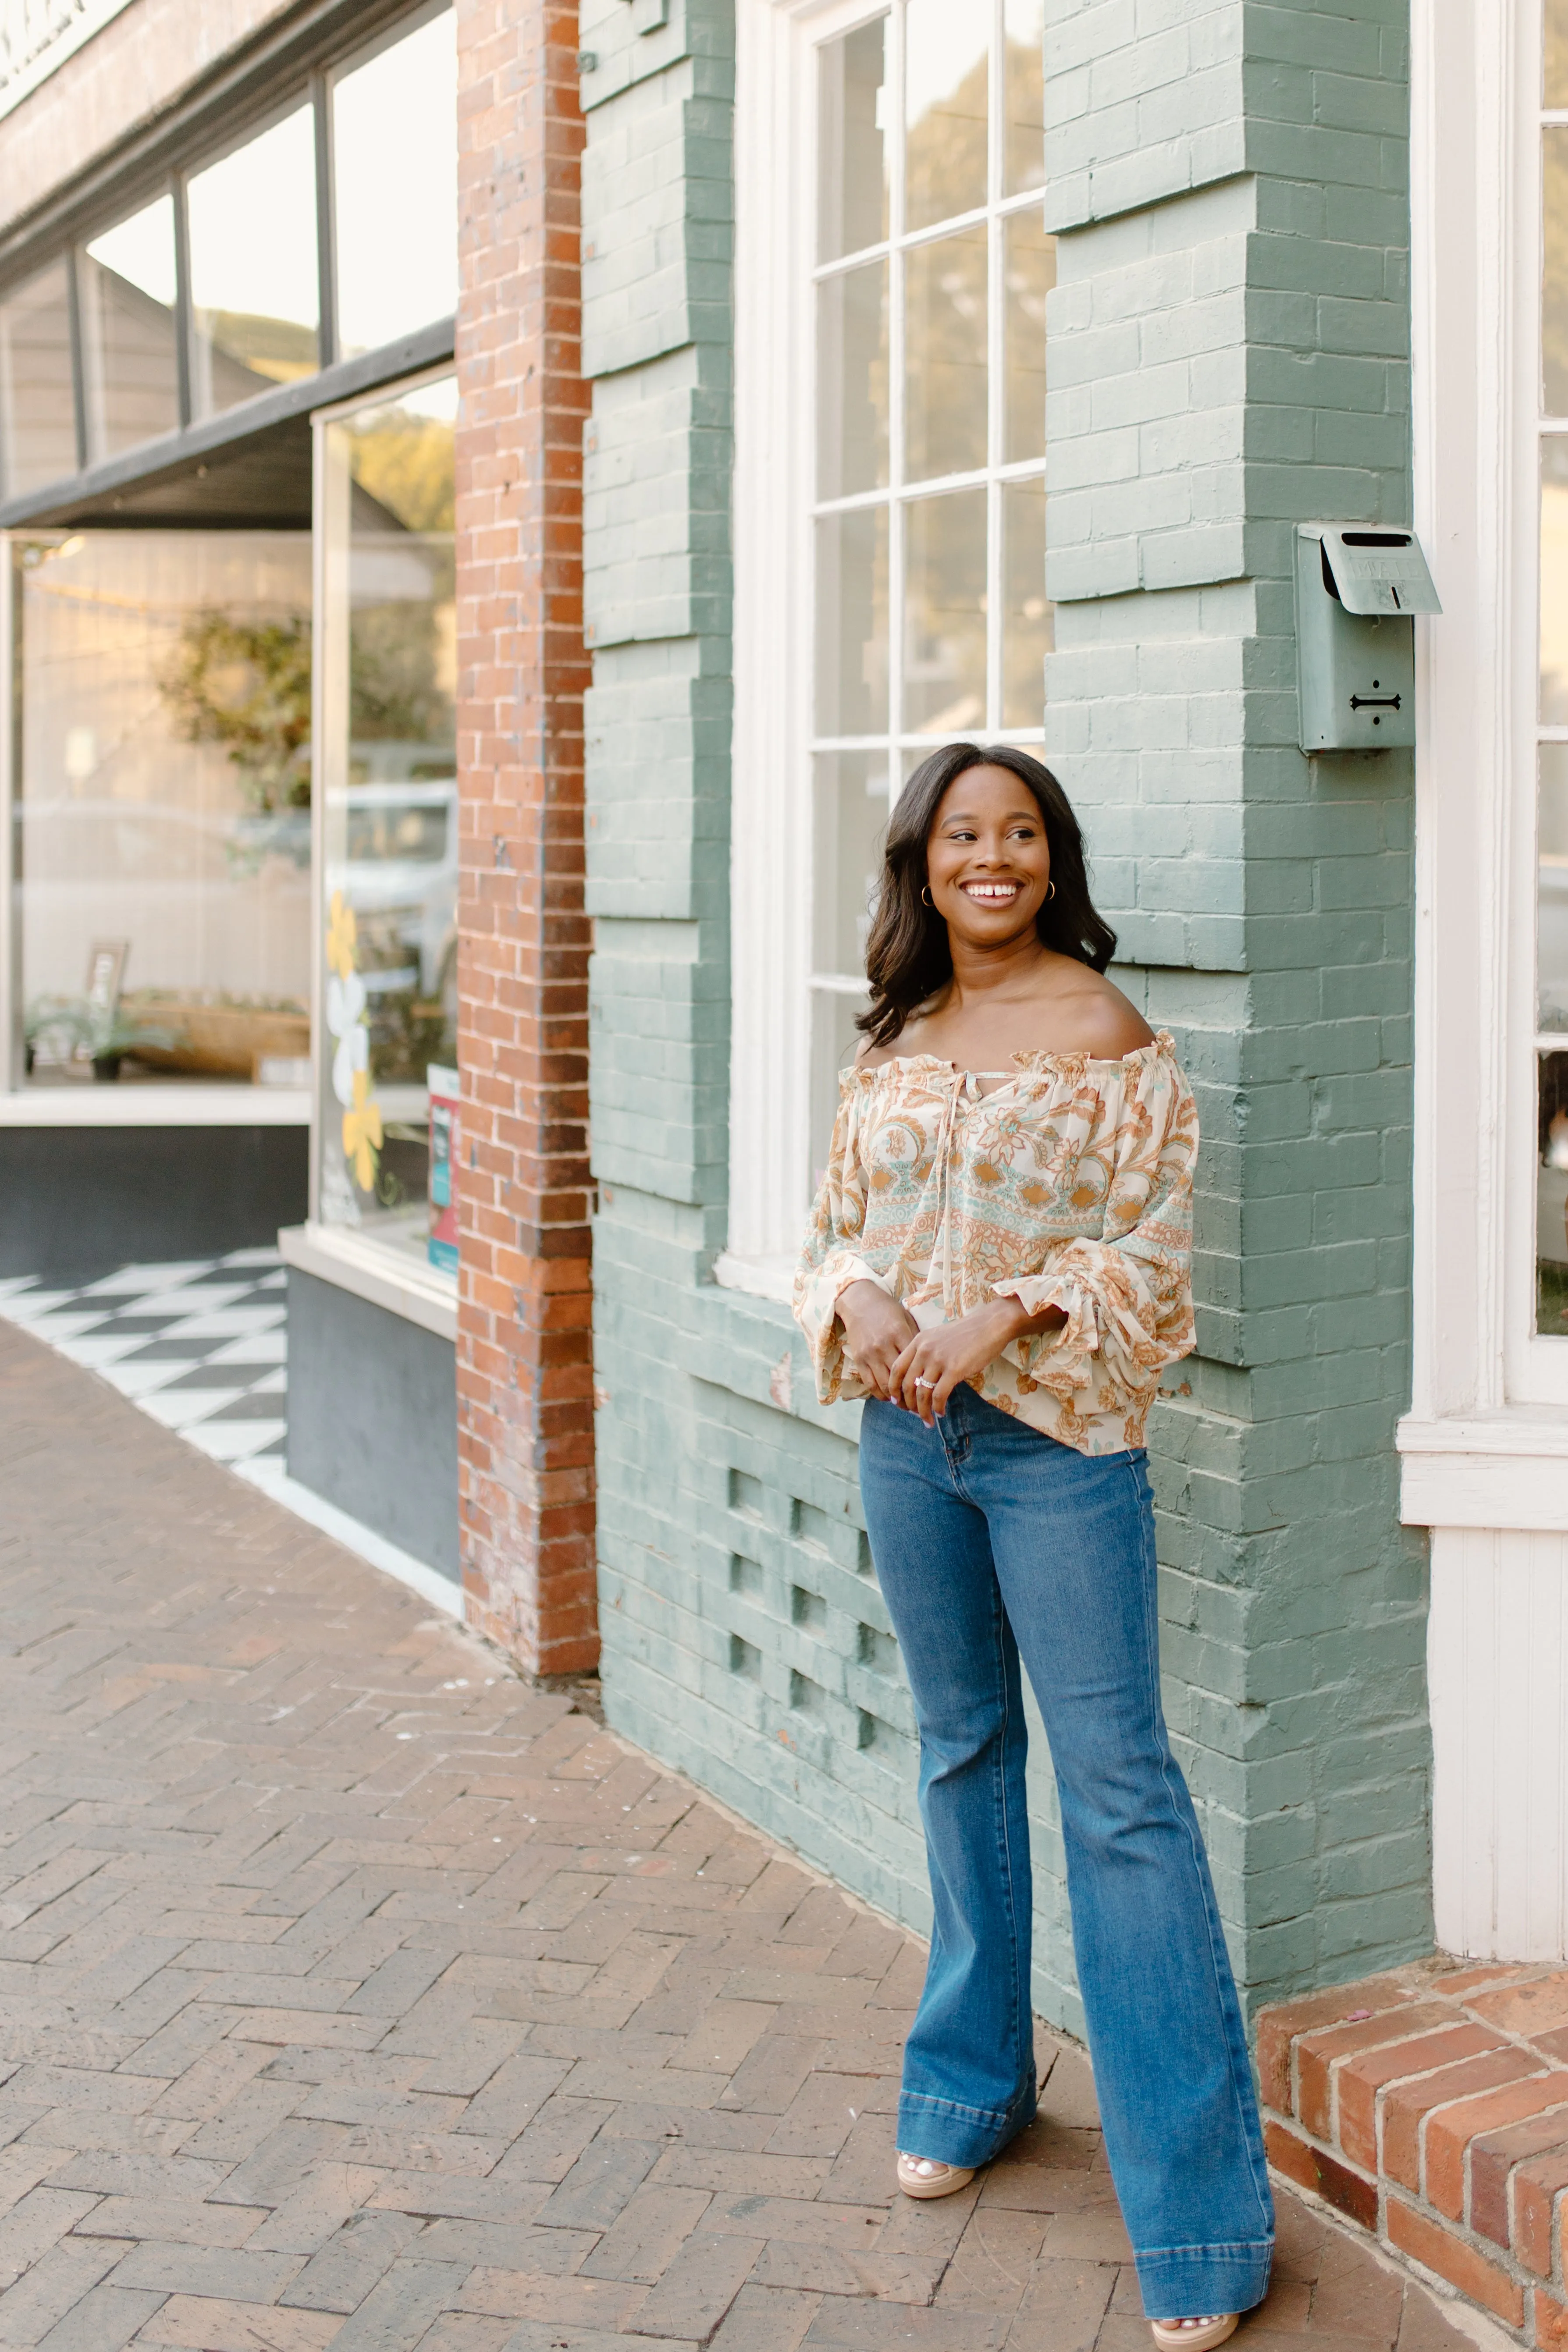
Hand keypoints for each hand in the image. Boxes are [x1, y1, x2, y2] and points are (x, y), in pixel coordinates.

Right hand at [837, 1280, 919, 1399]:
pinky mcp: (858, 1359)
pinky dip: (880, 1394)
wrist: (859, 1301)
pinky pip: (870, 1384)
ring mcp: (870, 1354)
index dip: (925, 1381)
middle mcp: (884, 1345)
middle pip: (901, 1379)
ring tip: (906, 1406)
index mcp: (900, 1333)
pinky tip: (889, 1397)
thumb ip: (915, 1340)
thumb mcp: (906, 1319)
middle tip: (921, 1407)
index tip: (933, 1391)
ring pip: (885, 1385)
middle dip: (912, 1397)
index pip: (915, 1364)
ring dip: (896, 1399)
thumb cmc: (887, 1309)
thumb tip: (929, 1364)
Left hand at [889, 1297, 1066, 1425]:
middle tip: (913, 1414)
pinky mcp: (954, 1369)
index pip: (896, 1369)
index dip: (894, 1388)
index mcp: (918, 1342)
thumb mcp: (939, 1338)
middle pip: (906, 1384)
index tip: (897, 1401)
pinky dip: (938, 1407)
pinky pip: (939, 1395)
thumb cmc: (968, 1333)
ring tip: (927, 1421)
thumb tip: (920, 1379)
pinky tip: (940, 1413)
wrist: (991, 1324)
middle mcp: (924, 1350)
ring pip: (922, 1393)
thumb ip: (926, 1354)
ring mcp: (938, 1359)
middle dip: (907, 1404)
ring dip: (922, 1411)